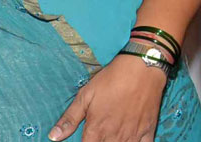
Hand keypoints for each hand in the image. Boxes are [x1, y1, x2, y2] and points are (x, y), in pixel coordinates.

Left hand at [49, 53, 166, 140]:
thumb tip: (53, 137)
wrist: (143, 66)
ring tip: (110, 138)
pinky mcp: (148, 131)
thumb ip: (70, 118)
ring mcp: (132, 136)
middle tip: (99, 136)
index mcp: (97, 131)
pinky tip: (130, 141)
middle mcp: (114, 138)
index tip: (86, 139)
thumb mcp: (86, 94)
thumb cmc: (112, 79)